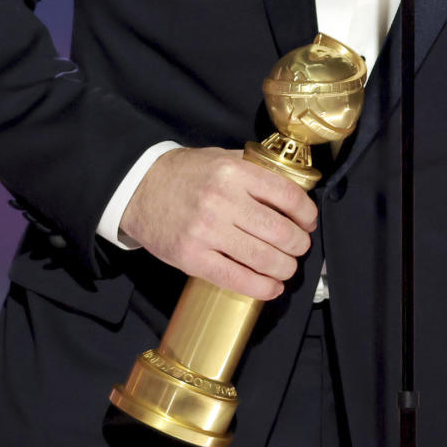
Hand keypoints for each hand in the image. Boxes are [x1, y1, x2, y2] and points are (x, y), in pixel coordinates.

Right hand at [119, 147, 317, 300]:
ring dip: (285, 268)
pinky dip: (261, 288)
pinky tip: (271, 287)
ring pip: (263, 259)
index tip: (309, 222)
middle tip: (300, 247)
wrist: (138, 188)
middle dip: (299, 245)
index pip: (287, 196)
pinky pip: (236, 279)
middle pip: (280, 232)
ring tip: (287, 267)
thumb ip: (254, 171)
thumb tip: (291, 192)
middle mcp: (223, 201)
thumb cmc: (185, 173)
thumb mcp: (221, 158)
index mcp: (235, 173)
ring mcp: (207, 231)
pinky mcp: (192, 258)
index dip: (307, 214)